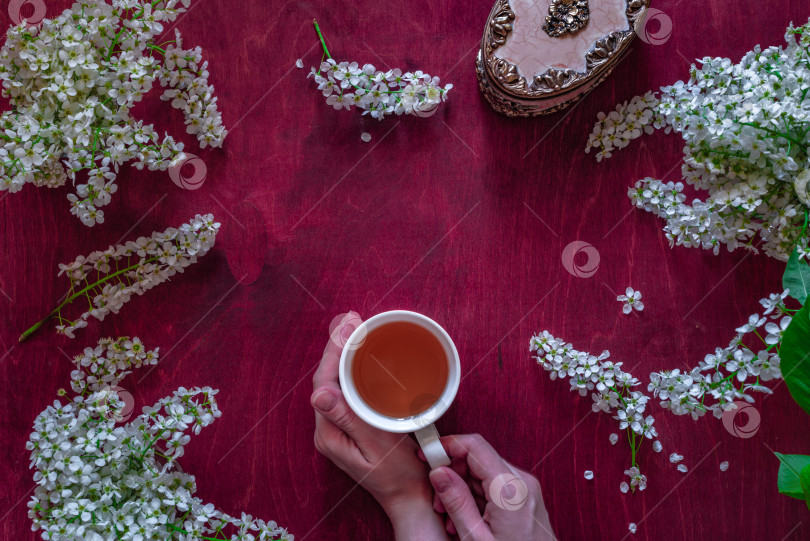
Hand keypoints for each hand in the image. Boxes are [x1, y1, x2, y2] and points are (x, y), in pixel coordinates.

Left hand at [311, 312, 448, 540]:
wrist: (410, 497)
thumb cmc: (398, 476)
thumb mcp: (376, 446)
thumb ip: (348, 419)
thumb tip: (318, 394)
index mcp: (329, 432)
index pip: (324, 381)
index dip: (333, 351)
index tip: (347, 326)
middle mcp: (329, 428)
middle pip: (328, 377)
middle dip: (337, 345)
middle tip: (352, 318)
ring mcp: (340, 427)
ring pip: (337, 381)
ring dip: (345, 353)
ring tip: (355, 327)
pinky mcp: (353, 425)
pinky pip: (348, 390)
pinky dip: (354, 368)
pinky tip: (363, 356)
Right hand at [426, 434, 555, 540]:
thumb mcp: (475, 538)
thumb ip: (456, 502)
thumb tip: (438, 472)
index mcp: (510, 489)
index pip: (474, 446)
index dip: (447, 446)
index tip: (427, 454)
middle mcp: (523, 482)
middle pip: (478, 459)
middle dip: (453, 474)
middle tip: (439, 501)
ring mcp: (527, 489)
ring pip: (485, 472)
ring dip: (463, 489)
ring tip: (454, 519)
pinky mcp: (527, 497)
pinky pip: (496, 485)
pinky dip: (478, 497)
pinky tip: (470, 520)